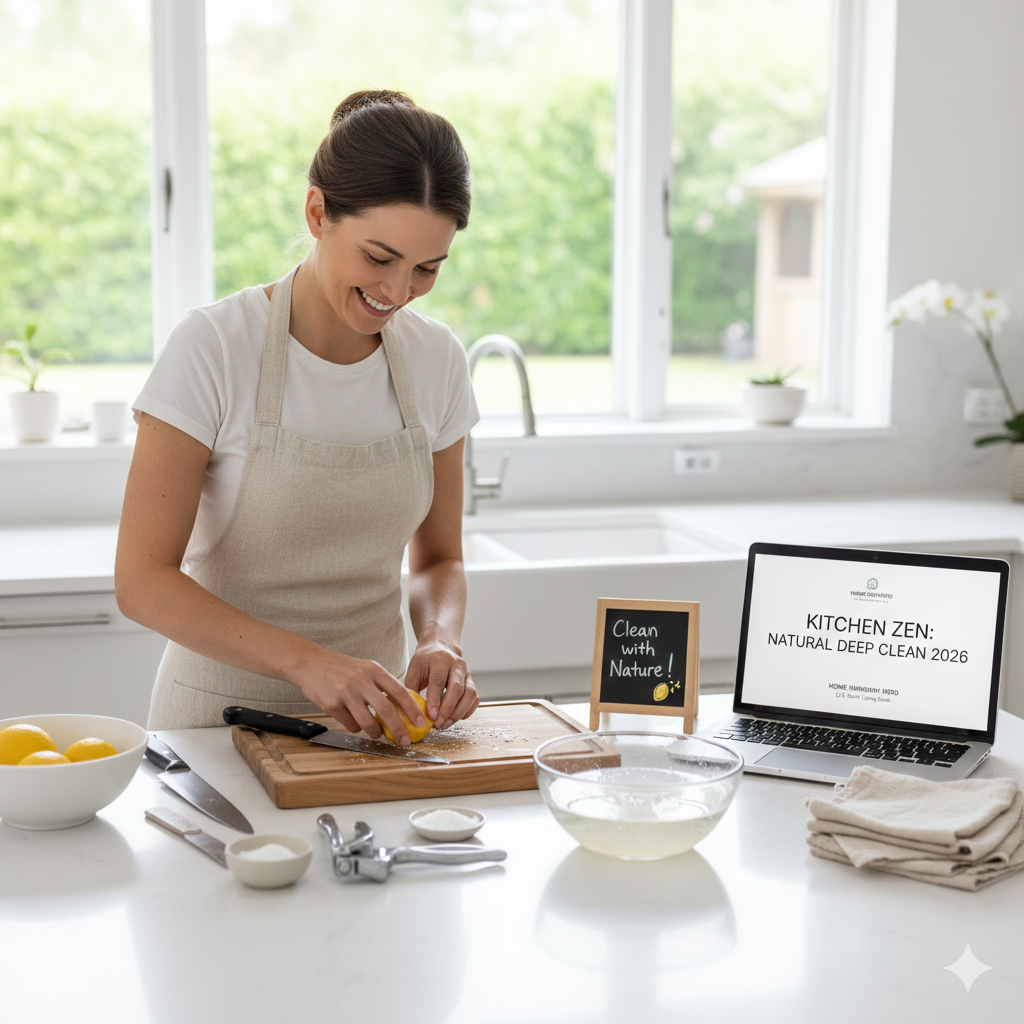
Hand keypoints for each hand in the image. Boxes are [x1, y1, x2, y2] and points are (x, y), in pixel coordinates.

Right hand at [295, 648, 426, 744]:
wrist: (311, 664)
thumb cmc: (342, 668)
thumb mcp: (366, 668)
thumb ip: (382, 684)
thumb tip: (403, 706)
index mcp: (374, 670)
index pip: (399, 691)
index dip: (412, 709)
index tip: (421, 722)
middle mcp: (361, 681)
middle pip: (386, 709)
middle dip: (399, 728)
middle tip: (405, 740)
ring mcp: (346, 693)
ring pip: (367, 722)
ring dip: (375, 733)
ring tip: (377, 734)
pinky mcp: (331, 705)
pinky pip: (350, 725)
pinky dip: (356, 728)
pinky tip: (354, 722)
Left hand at [405, 637, 478, 729]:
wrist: (440, 647)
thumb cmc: (424, 662)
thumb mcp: (413, 671)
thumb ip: (412, 690)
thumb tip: (413, 713)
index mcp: (440, 659)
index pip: (438, 681)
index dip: (435, 700)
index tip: (431, 716)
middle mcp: (457, 664)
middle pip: (457, 689)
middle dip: (447, 710)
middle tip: (437, 724)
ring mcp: (467, 673)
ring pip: (470, 695)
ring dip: (458, 713)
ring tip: (445, 724)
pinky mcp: (472, 681)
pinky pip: (475, 698)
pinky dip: (467, 711)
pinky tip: (455, 718)